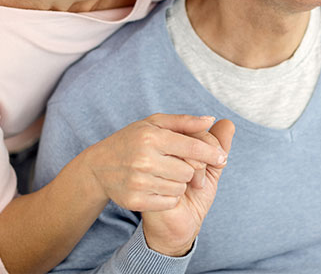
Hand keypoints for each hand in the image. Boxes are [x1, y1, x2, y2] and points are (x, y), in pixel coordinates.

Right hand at [83, 114, 227, 212]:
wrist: (99, 167)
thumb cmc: (132, 140)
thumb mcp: (154, 123)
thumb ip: (184, 122)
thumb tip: (211, 120)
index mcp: (151, 137)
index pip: (192, 147)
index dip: (211, 152)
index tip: (222, 157)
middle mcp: (144, 159)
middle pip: (189, 170)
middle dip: (188, 168)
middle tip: (177, 165)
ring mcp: (138, 181)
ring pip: (180, 187)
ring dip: (178, 183)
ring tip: (164, 174)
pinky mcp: (135, 200)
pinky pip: (169, 201)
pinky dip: (169, 196)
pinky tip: (158, 186)